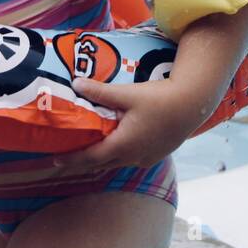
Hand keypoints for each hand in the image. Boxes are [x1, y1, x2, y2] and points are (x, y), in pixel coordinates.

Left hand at [49, 76, 210, 177]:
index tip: (54, 161)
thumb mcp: (127, 93)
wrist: (192, 104)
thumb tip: (75, 83)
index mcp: (122, 144)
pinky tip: (114, 148)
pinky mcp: (155, 154)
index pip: (90, 157)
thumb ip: (100, 91)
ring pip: (116, 163)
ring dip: (99, 161)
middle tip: (63, 161)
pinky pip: (129, 160)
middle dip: (81, 163)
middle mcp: (132, 156)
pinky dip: (116, 157)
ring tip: (86, 155)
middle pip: (101, 164)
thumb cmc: (159, 99)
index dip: (71, 160)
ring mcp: (145, 158)